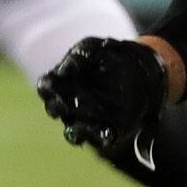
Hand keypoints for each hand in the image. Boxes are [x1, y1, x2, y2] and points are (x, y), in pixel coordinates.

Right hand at [36, 36, 167, 159]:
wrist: (141, 69)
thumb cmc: (110, 55)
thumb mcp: (95, 48)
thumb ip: (79, 55)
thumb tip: (65, 70)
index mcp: (62, 83)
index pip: (45, 87)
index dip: (46, 86)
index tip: (51, 83)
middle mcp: (70, 104)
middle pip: (54, 109)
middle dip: (59, 106)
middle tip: (68, 100)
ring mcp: (85, 119)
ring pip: (72, 131)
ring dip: (76, 128)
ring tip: (83, 124)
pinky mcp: (105, 130)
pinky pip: (98, 139)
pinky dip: (101, 137)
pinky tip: (108, 132)